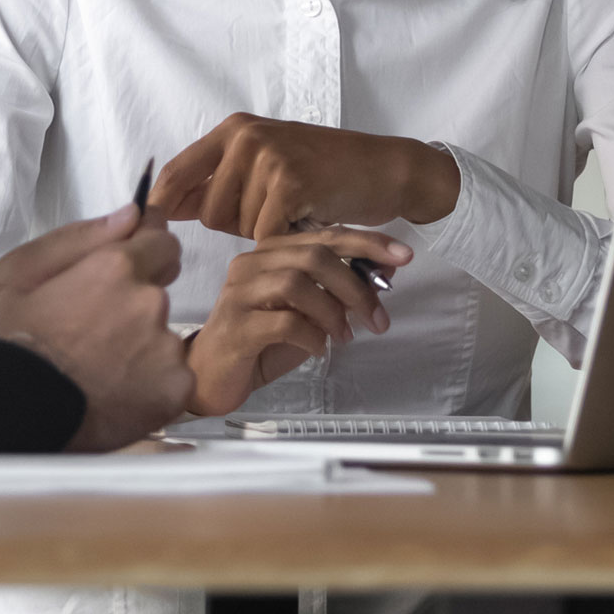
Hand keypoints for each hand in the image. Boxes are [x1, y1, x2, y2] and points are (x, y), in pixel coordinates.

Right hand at [0, 206, 193, 449]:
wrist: (12, 412)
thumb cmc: (10, 346)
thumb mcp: (22, 279)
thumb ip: (81, 241)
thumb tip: (130, 215)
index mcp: (114, 268)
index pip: (161, 241)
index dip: (148, 252)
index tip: (137, 266)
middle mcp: (149, 301)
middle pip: (158, 294)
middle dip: (134, 307)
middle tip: (96, 335)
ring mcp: (166, 347)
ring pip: (163, 340)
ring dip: (141, 350)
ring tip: (99, 372)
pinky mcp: (176, 389)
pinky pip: (172, 380)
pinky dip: (151, 388)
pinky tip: (114, 397)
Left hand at [149, 115, 460, 242]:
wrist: (383, 168)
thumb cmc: (323, 173)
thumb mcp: (264, 167)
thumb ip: (217, 185)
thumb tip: (162, 208)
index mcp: (233, 130)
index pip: (176, 173)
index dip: (160, 206)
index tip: (149, 230)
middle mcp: (245, 136)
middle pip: (209, 213)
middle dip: (238, 225)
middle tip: (277, 211)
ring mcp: (268, 156)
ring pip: (238, 226)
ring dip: (266, 231)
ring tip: (296, 209)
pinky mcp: (291, 181)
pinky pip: (266, 233)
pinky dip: (286, 239)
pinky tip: (307, 219)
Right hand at [184, 228, 410, 416]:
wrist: (210, 377)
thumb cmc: (259, 344)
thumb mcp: (309, 315)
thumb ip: (339, 294)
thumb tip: (384, 274)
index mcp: (270, 254)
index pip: (324, 236)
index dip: (367, 243)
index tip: (403, 256)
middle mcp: (251, 265)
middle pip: (313, 255)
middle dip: (356, 285)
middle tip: (378, 317)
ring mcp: (240, 294)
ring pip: (297, 283)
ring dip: (333, 311)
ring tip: (345, 336)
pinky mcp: (236, 328)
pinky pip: (283, 322)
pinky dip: (311, 335)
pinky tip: (319, 349)